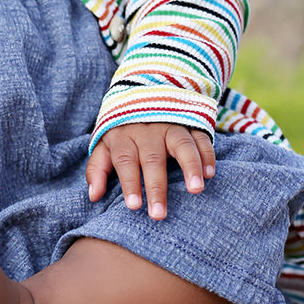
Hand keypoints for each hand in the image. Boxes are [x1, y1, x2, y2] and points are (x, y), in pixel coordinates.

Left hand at [86, 123, 214, 218]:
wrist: (142, 89)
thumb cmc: (122, 128)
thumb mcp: (104, 143)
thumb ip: (97, 169)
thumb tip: (93, 196)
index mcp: (124, 137)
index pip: (125, 161)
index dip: (130, 183)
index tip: (134, 206)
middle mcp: (148, 131)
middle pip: (152, 159)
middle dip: (156, 187)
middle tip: (159, 214)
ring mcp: (171, 124)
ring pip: (181, 145)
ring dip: (190, 167)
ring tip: (195, 190)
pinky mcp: (190, 121)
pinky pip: (201, 137)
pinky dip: (207, 154)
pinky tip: (210, 173)